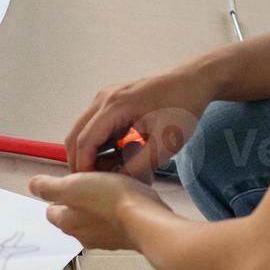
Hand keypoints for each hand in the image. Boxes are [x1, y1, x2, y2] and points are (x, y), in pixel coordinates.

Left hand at [29, 172, 168, 249]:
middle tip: (94, 180)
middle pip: (74, 215)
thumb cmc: (109, 201)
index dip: (58, 194)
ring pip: (96, 218)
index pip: (52, 210)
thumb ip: (48, 186)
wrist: (146, 220)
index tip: (71, 181)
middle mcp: (83, 236)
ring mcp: (106, 240)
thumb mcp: (72, 185)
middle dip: (80, 200)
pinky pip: (117, 221)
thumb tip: (33, 186)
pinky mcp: (126, 238)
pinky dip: (119, 211)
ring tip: (113, 185)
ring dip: (101, 204)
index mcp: (66, 223)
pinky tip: (129, 198)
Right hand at [65, 64, 214, 177]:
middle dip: (81, 161)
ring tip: (112, 170)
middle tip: (95, 184)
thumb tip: (116, 182)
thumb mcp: (165, 144)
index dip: (83, 166)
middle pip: (76, 135)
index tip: (89, 187)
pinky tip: (118, 156)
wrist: (194, 82)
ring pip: (83, 130)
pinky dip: (100, 144)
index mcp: (115, 105)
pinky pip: (96, 126)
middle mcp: (104, 98)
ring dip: (91, 153)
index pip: (85, 141)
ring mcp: (106, 97)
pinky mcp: (113, 101)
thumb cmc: (183, 107)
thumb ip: (138, 166)